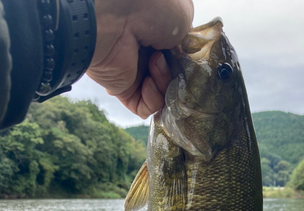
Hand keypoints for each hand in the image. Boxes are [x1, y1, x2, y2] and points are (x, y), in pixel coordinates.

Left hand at [87, 0, 193, 118]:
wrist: (117, 19)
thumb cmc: (150, 10)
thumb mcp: (182, 16)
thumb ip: (186, 40)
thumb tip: (179, 56)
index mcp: (156, 34)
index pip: (178, 58)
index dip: (184, 60)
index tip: (185, 54)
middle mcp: (144, 54)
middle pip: (172, 77)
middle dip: (176, 71)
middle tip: (169, 57)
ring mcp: (134, 73)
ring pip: (163, 94)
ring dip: (165, 81)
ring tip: (154, 62)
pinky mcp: (124, 91)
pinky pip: (147, 108)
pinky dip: (153, 98)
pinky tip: (147, 81)